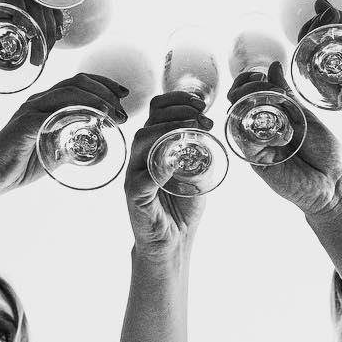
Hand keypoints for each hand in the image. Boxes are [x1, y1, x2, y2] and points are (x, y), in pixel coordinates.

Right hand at [0, 0, 62, 63]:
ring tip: (40, 51)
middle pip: (39, 4)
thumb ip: (2, 48)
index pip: (37, 9)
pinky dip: (25, 15)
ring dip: (41, 27)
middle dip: (49, 30)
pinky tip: (29, 33)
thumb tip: (26, 56)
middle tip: (45, 54)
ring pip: (30, 2)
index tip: (52, 45)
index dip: (51, 25)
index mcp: (3, 4)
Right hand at [0, 73, 128, 189]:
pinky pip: (56, 110)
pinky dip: (80, 110)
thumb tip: (98, 146)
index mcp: (45, 103)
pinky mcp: (26, 123)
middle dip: (106, 89)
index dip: (104, 83)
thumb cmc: (19, 165)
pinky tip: (95, 118)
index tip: (123, 94)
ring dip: (98, 99)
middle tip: (123, 108)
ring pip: (70, 90)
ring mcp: (31, 109)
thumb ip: (72, 146)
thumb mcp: (54, 153)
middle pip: (78, 81)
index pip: (79, 82)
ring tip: (115, 114)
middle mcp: (39, 100)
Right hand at [124, 92, 213, 258]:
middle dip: (178, 111)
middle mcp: (141, 156)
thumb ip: (199, 150)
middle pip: (150, 120)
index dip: (177, 100)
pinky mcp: (134, 196)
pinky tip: (176, 165)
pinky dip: (160, 167)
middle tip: (203, 116)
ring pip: (142, 141)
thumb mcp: (197, 171)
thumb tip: (207, 124)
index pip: (157, 111)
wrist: (173, 241)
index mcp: (154, 146)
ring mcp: (134, 175)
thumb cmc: (182, 205)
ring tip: (194, 129)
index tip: (201, 102)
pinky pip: (142, 176)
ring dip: (170, 130)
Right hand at [228, 63, 341, 216]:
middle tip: (257, 84)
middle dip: (244, 88)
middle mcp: (262, 129)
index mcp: (275, 116)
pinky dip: (258, 130)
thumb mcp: (307, 117)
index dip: (248, 81)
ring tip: (267, 100)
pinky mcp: (255, 161)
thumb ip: (287, 96)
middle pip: (238, 103)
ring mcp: (256, 144)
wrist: (333, 185)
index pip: (251, 93)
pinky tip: (277, 131)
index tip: (258, 74)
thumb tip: (273, 67)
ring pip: (236, 119)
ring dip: (247, 103)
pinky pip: (244, 140)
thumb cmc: (325, 153)